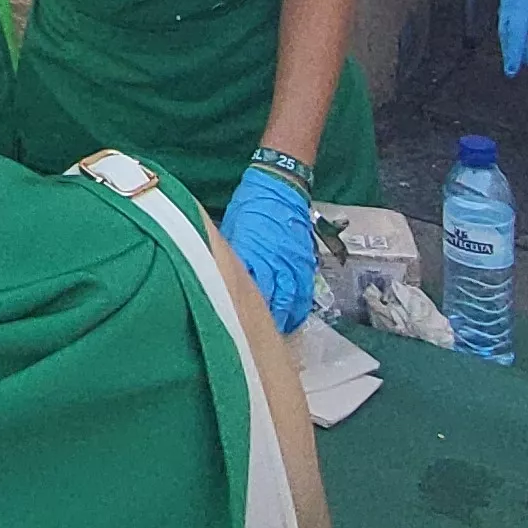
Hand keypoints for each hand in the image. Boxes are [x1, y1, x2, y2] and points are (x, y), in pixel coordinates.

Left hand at [219, 167, 317, 333]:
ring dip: (286, 319)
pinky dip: (298, 307)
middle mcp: (277, 265)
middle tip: (258, 340)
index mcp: (255, 257)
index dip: (246, 314)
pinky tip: (293, 317)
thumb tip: (221, 280)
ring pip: (293, 302)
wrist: (280, 187)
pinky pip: (305, 292)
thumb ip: (231, 260)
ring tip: (277, 335)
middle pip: (275, 304)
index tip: (239, 329)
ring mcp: (294, 265)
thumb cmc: (249, 209)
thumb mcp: (233, 234)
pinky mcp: (306, 263)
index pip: (251, 294)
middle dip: (268, 323)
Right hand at [496, 0, 527, 76]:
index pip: (515, 36)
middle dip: (510, 52)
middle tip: (513, 68)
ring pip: (504, 25)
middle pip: (506, 33)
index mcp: (520, 4)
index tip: (513, 69)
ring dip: (511, 40)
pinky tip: (517, 30)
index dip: (514, 54)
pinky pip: (505, 15)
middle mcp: (509, 2)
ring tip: (519, 53)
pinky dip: (509, 28)